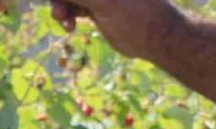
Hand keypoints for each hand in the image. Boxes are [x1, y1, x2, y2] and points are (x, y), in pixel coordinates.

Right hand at [49, 0, 183, 59]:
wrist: (157, 37)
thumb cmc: (137, 15)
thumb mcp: (104, 2)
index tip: (60, 4)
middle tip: (58, 14)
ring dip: (62, 7)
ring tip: (63, 22)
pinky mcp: (98, 6)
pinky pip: (75, 5)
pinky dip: (68, 14)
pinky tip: (69, 27)